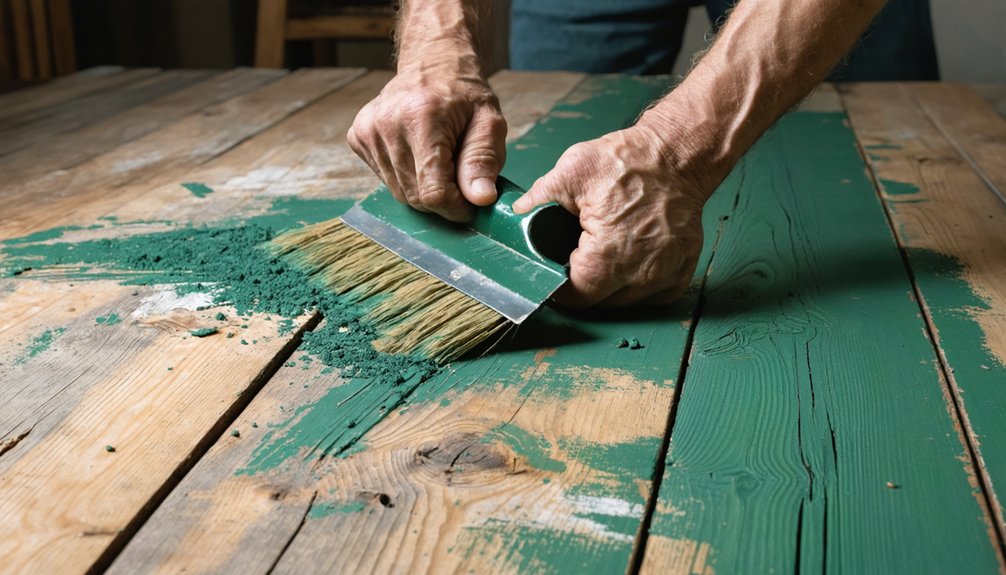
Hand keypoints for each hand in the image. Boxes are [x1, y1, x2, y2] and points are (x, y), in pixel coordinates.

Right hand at [347, 62, 506, 222]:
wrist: (432, 63)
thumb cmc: (464, 94)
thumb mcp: (489, 122)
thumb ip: (484, 160)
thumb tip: (480, 198)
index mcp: (422, 118)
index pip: (432, 191)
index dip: (455, 206)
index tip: (470, 200)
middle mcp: (387, 125)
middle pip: (415, 196)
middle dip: (442, 198)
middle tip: (459, 175)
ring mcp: (368, 132)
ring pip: (400, 193)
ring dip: (424, 187)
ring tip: (439, 158)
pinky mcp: (358, 137)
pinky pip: (386, 179)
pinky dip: (406, 177)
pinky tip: (417, 152)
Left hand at [512, 123, 708, 307]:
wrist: (677, 155)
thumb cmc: (631, 161)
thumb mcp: (573, 170)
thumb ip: (540, 196)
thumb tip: (517, 212)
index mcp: (610, 253)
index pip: (576, 296)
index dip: (560, 287)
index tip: (555, 272)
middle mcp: (641, 272)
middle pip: (600, 302)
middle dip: (583, 285)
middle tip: (575, 260)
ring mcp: (666, 274)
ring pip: (626, 302)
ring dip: (610, 287)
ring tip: (601, 259)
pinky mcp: (682, 270)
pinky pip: (653, 295)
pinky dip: (637, 285)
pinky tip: (627, 263)